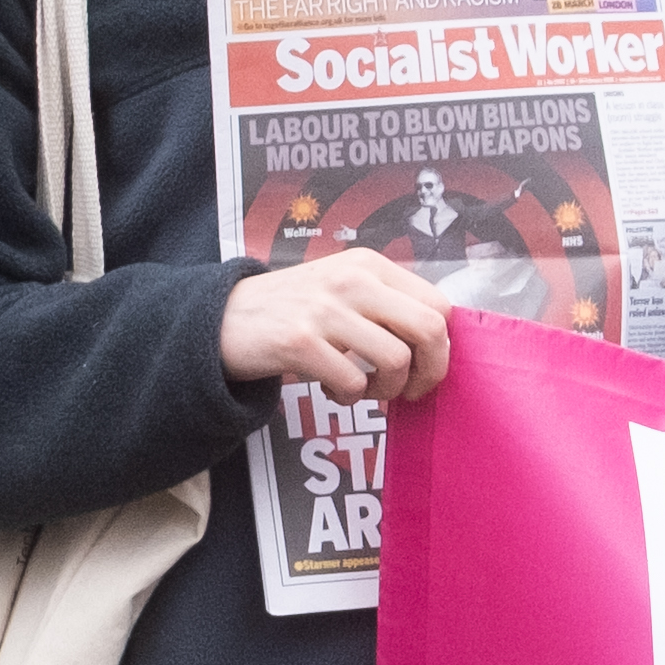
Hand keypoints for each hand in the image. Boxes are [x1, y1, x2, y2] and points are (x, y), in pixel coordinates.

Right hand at [219, 249, 453, 404]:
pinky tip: (332, 390)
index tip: (425, 366)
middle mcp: (352, 281)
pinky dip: (350, 398)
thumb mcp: (345, 289)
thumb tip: (440, 344)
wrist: (222, 318)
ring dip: (386, 389)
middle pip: (429, 331)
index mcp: (370, 266)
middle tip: (410, 390)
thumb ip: (389, 305)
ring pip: (396, 360)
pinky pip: (353, 382)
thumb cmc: (295, 311)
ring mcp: (324, 310)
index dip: (442, 346)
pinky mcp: (299, 342)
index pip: (439, 306)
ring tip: (364, 390)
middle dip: (429, 372)